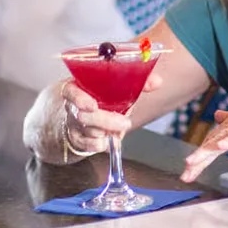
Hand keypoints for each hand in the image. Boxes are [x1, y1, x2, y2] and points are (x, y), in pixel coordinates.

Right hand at [21, 73, 165, 163]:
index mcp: (76, 88)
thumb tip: (157, 81)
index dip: (79, 98)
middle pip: (84, 117)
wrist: (71, 114)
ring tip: (119, 129)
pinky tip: (109, 140)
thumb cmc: (95, 96)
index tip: (91, 105)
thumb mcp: (109, 86)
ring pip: (88, 132)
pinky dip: (101, 145)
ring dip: (107, 133)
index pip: (71, 91)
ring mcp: (71, 125)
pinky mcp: (75, 140)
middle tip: (125, 123)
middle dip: (106, 121)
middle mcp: (71, 107)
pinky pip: (88, 146)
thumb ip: (134, 83)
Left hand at [180, 91, 227, 182]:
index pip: (216, 138)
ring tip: (193, 163)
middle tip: (186, 173)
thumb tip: (220, 116)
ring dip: (207, 151)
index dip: (202, 154)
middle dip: (199, 157)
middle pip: (215, 139)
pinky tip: (219, 147)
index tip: (190, 170)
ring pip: (225, 137)